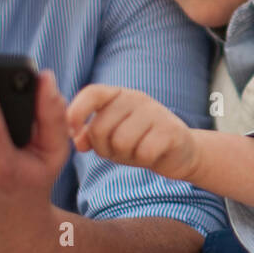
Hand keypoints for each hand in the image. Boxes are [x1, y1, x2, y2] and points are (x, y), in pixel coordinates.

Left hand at [67, 85, 199, 180]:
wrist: (180, 153)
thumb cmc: (140, 143)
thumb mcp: (111, 137)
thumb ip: (90, 135)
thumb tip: (78, 140)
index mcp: (119, 95)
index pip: (93, 93)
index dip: (77, 111)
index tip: (73, 130)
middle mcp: (137, 99)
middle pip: (101, 127)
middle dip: (103, 148)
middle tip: (118, 151)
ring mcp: (156, 112)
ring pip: (121, 142)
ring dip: (125, 155)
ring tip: (136, 151)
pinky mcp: (171, 130)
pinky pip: (144, 152)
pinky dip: (144, 160)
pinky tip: (153, 155)